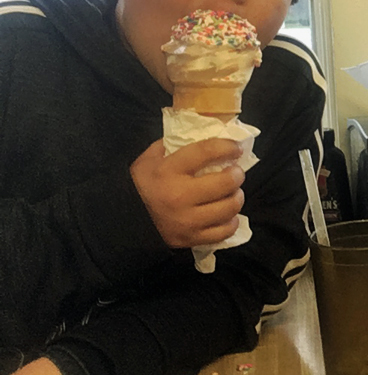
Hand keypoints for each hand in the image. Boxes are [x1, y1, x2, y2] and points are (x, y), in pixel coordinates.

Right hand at [131, 138, 245, 247]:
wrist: (124, 220)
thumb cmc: (141, 185)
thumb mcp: (150, 159)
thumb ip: (174, 145)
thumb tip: (203, 135)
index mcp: (168, 171)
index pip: (206, 152)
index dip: (227, 147)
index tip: (236, 147)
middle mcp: (179, 196)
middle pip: (225, 183)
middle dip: (237, 175)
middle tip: (236, 172)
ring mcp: (187, 220)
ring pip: (229, 208)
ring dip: (236, 197)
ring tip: (233, 193)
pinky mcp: (191, 238)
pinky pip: (224, 231)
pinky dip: (231, 222)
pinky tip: (226, 214)